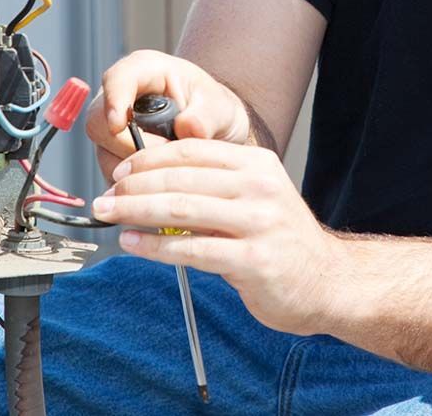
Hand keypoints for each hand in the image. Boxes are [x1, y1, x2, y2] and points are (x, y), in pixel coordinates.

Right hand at [85, 50, 251, 184]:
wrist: (215, 131)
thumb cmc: (214, 110)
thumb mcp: (220, 107)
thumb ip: (206, 116)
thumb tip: (187, 128)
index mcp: (144, 70)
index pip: (117, 79)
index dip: (114, 101)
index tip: (119, 125)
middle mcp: (120, 96)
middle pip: (99, 122)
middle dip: (129, 146)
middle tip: (167, 156)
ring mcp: (111, 126)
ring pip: (104, 153)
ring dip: (136, 168)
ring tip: (172, 165)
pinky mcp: (111, 153)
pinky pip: (112, 173)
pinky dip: (136, 181)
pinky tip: (161, 177)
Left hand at [91, 138, 342, 335]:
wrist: (327, 280)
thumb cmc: (280, 239)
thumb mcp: (255, 195)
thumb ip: (213, 184)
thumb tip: (149, 179)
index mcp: (256, 163)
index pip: (191, 151)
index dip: (148, 159)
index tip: (119, 171)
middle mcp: (259, 187)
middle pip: (180, 178)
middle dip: (133, 186)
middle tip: (104, 197)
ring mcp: (258, 222)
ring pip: (181, 209)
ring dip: (135, 211)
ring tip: (110, 216)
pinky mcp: (253, 260)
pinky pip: (192, 249)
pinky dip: (154, 246)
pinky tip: (132, 245)